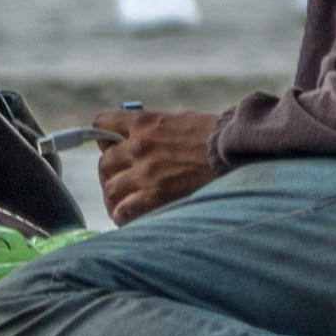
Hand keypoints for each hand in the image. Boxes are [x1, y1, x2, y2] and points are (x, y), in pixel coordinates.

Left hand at [96, 108, 219, 222]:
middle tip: (124, 180)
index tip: (111, 146)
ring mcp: (145, 173)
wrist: (234, 151)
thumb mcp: (178, 120)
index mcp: (144, 123)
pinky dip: (123, 214)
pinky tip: (131, 215)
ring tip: (126, 201)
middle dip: (112, 172)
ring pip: (110, 188)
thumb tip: (136, 138)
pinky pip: (123, 210)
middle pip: (105, 163)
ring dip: (116, 196)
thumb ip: (153, 128)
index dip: (103, 137)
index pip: (101, 124)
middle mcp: (139, 147)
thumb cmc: (214, 135)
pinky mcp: (154, 196)